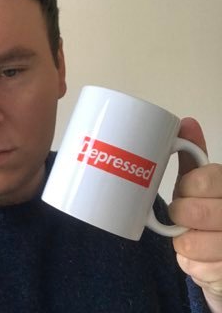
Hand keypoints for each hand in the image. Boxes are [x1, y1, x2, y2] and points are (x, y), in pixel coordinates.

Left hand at [169, 117, 221, 311]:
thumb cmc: (212, 212)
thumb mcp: (203, 183)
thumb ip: (194, 156)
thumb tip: (186, 122)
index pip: (200, 180)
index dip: (185, 189)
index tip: (185, 192)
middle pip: (192, 212)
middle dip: (180, 215)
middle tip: (186, 217)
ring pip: (189, 243)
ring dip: (184, 243)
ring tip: (194, 237)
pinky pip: (195, 269)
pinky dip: (191, 265)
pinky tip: (203, 258)